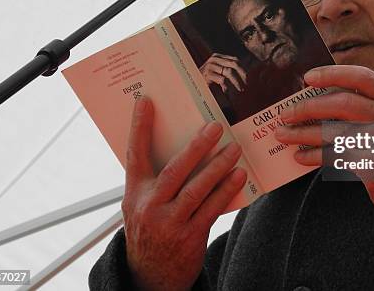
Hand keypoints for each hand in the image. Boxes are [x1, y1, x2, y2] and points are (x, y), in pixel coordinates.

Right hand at [122, 97, 246, 289]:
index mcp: (135, 193)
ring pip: (197, 189)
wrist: (150, 276)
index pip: (134, 155)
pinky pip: (212, 208)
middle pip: (175, 170)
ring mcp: (169, 223)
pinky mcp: (190, 236)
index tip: (145, 102)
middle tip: (214, 126)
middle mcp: (149, 206)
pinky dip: (226, 190)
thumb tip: (186, 147)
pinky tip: (239, 176)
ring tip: (234, 149)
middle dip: (197, 146)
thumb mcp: (141, 205)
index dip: (139, 127)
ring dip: (219, 166)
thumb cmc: (150, 231)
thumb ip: (157, 179)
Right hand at [199, 53, 246, 92]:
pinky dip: (226, 87)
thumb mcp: (218, 72)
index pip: (235, 60)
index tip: (248, 78)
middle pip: (234, 64)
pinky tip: (226, 91)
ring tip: (240, 89)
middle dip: (242, 74)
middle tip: (247, 83)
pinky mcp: (207, 74)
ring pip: (229, 72)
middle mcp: (214, 59)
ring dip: (237, 82)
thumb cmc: (208, 81)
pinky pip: (222, 80)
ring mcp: (210, 66)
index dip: (243, 68)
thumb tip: (245, 74)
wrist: (192, 85)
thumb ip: (228, 69)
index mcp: (217, 57)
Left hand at [274, 65, 373, 239]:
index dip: (332, 73)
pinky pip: (334, 156)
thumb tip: (317, 100)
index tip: (307, 78)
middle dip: (308, 107)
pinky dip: (314, 155)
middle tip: (286, 114)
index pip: (362, 77)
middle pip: (342, 102)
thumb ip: (365, 109)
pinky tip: (300, 156)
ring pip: (333, 130)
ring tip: (283, 134)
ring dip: (303, 133)